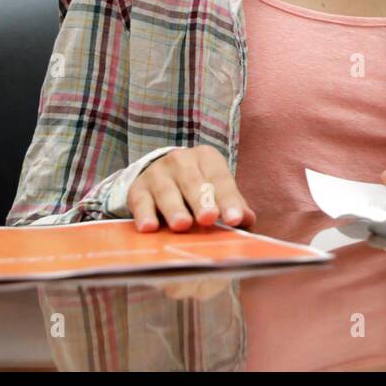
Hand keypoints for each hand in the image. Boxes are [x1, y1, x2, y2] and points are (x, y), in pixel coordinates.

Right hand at [127, 146, 255, 232]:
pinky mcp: (137, 188)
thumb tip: (248, 220)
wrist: (161, 175)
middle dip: (201, 201)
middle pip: (193, 182)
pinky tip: (149, 228)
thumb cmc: (197, 185)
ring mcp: (157, 172)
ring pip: (166, 191)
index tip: (235, 219)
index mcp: (207, 157)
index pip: (220, 180)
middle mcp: (181, 160)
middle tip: (209, 219)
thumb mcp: (216, 188)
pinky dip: (144, 214)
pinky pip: (140, 201)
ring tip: (182, 225)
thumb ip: (232, 204)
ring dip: (175, 209)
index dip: (229, 200)